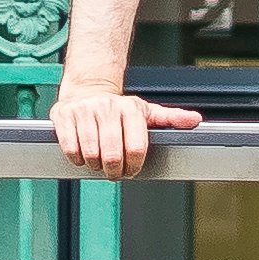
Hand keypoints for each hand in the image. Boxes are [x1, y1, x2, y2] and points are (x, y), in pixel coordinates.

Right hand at [51, 76, 202, 176]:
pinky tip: (82, 153)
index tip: (131, 169)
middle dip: (114, 170)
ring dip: (95, 165)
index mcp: (131, 108)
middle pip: (112, 155)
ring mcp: (84, 111)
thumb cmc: (120, 108)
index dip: (134, 167)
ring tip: (99, 160)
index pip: (136, 149)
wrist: (88, 89)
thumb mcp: (147, 111)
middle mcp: (107, 107)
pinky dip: (76, 158)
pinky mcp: (63, 116)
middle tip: (114, 170)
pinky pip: (70, 149)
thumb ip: (171, 119)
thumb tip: (195, 121)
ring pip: (90, 154)